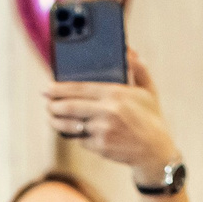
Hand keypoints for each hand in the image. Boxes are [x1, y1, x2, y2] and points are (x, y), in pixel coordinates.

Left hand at [43, 49, 180, 183]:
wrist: (155, 150)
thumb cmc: (150, 117)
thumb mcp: (148, 90)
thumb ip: (138, 68)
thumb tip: (129, 50)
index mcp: (116, 93)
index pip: (80, 88)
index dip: (60, 88)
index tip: (48, 87)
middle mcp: (107, 111)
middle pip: (70, 106)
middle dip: (53, 104)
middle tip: (46, 102)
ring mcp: (103, 130)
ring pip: (70, 125)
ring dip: (57, 121)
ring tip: (52, 117)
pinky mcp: (101, 147)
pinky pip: (81, 139)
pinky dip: (76, 135)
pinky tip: (72, 131)